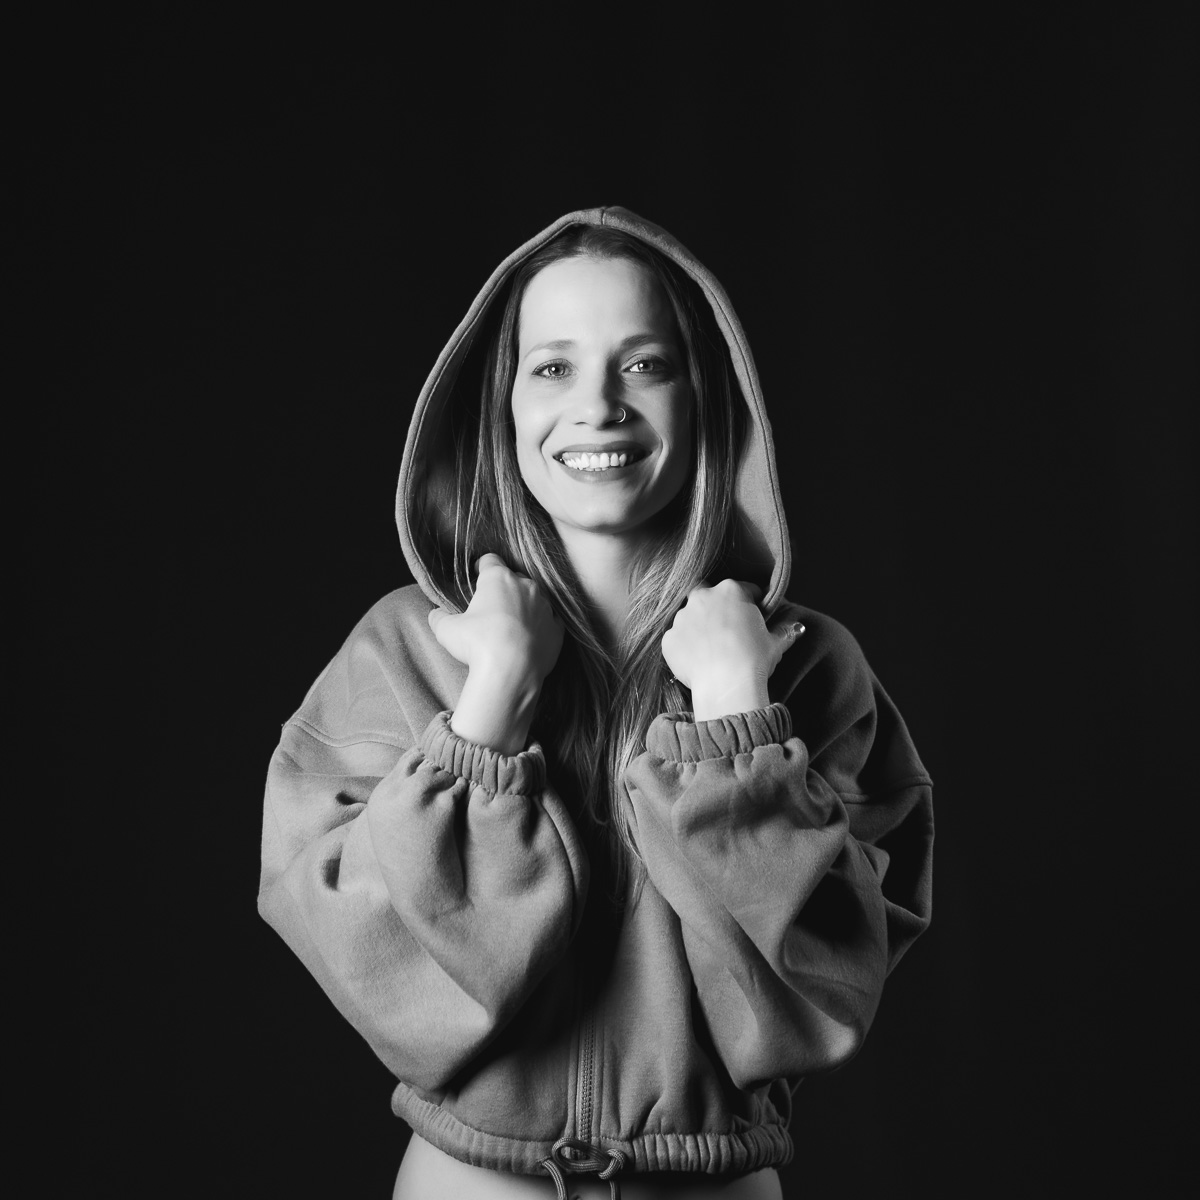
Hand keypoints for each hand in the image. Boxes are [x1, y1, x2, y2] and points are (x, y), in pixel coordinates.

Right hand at [428, 553, 563, 753]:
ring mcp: (546, 607)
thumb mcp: (447, 630)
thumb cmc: (478, 645)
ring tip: (511, 624)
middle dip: (504, 588)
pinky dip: (540, 626)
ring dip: (524, 606)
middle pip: (514, 578)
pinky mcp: (557, 629)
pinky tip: (529, 638)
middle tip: (491, 606)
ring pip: (535, 598)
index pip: (490, 561)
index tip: (476, 576)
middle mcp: (526, 586)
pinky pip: (549, 621)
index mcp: (499, 579)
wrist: (512, 673)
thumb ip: (439, 618)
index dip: (481, 567)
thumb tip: (436, 614)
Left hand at [661, 580, 803, 721]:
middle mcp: (702, 597)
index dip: (750, 602)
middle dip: (716, 606)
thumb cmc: (754, 659)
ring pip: (690, 616)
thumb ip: (785, 631)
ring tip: (711, 648)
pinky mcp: (669, 639)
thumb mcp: (776, 643)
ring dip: (698, 626)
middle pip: (709, 595)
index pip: (744, 589)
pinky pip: (677, 639)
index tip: (753, 614)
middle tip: (727, 628)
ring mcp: (682, 617)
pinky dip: (685, 647)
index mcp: (730, 591)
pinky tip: (697, 660)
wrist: (726, 685)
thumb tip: (798, 628)